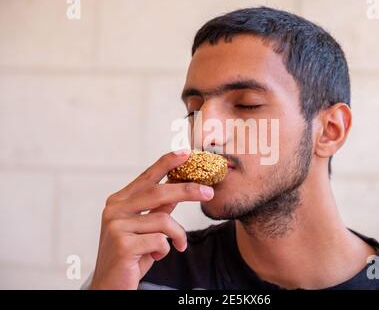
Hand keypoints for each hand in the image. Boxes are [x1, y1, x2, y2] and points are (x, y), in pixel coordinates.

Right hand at [90, 150, 213, 288]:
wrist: (110, 286)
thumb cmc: (130, 256)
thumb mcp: (145, 228)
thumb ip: (157, 209)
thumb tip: (178, 191)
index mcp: (119, 201)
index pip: (147, 177)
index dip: (166, 163)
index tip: (185, 153)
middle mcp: (115, 209)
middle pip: (159, 192)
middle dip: (188, 190)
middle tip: (208, 192)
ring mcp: (116, 226)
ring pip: (163, 220)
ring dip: (177, 235)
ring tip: (178, 245)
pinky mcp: (122, 244)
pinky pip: (160, 241)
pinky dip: (166, 250)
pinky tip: (155, 257)